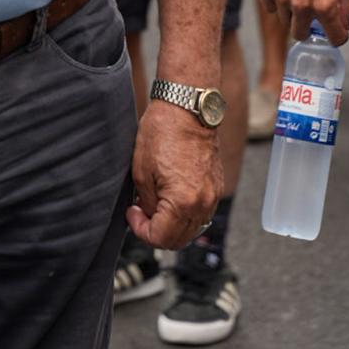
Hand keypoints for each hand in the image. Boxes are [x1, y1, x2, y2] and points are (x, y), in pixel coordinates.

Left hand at [127, 101, 222, 249]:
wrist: (186, 108)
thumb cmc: (162, 132)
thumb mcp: (141, 171)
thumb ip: (147, 203)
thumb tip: (149, 217)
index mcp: (182, 202)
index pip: (161, 239)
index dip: (141, 230)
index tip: (132, 214)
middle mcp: (203, 204)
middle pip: (178, 240)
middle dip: (156, 232)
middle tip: (140, 212)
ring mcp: (212, 196)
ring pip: (191, 230)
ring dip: (172, 225)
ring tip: (154, 204)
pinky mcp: (216, 187)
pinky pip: (201, 213)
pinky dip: (185, 213)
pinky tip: (170, 197)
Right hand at [258, 0, 348, 43]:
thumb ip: (347, 3)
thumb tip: (344, 22)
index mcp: (324, 5)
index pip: (334, 38)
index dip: (337, 34)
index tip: (334, 27)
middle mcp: (301, 6)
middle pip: (301, 35)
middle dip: (309, 27)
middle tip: (312, 12)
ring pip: (285, 21)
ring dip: (292, 14)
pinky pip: (270, 8)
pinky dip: (277, 3)